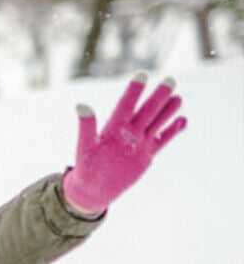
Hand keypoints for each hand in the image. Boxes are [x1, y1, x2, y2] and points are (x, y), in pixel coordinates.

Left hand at [61, 72, 186, 215]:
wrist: (95, 188)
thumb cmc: (86, 167)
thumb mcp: (85, 147)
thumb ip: (86, 127)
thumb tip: (80, 106)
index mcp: (113, 127)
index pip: (126, 105)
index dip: (134, 91)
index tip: (142, 75)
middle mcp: (129, 131)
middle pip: (147, 111)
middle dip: (158, 97)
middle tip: (171, 80)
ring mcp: (140, 142)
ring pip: (157, 123)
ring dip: (167, 111)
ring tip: (178, 99)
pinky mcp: (147, 154)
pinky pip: (162, 140)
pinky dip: (173, 132)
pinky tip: (183, 120)